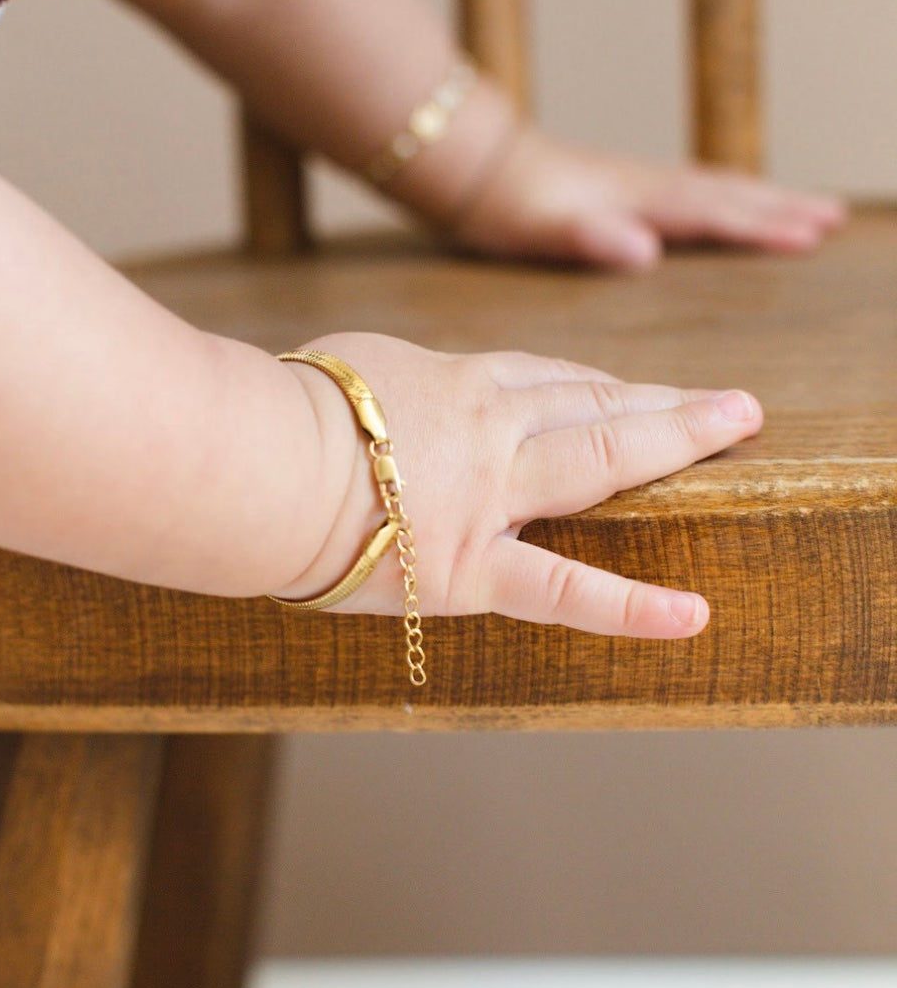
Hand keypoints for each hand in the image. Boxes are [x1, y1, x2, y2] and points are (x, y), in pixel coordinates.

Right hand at [275, 333, 762, 637]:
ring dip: (673, 437)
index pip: (540, 377)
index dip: (594, 382)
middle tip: (728, 401)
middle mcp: (489, 430)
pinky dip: (629, 605)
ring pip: (600, 454)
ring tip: (737, 428)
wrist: (250, 464)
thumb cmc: (271, 412)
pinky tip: (690, 616)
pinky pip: (563, 589)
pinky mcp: (473, 568)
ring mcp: (491, 496)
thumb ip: (382, 387)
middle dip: (663, 399)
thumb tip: (376, 404)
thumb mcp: (337, 371)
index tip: (628, 387)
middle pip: (592, 401)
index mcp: (449, 385)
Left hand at [444, 123, 845, 270]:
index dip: (761, 226)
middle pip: (726, 195)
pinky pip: (692, 192)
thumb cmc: (503, 205)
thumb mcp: (539, 229)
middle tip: (833, 219)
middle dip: (780, 209)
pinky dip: (725, 197)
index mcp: (633, 201)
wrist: (473, 166)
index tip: (811, 236)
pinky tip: (731, 206)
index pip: (710, 214)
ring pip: (714, 189)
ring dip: (762, 200)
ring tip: (808, 210)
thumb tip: (645, 250)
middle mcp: (643, 186)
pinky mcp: (622, 189)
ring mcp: (634, 184)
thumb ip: (589, 237)